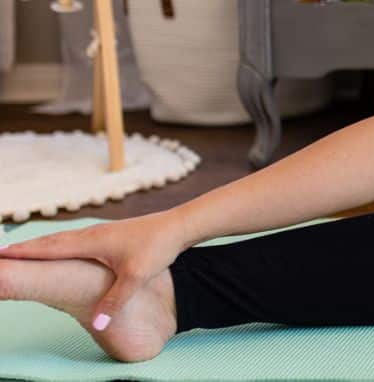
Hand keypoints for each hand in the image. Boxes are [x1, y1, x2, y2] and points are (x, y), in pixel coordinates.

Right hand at [0, 210, 188, 328]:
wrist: (179, 226)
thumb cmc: (158, 247)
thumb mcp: (136, 277)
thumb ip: (116, 301)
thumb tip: (98, 324)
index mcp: (91, 243)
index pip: (50, 249)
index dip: (24, 253)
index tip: (1, 254)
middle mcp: (92, 234)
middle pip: (51, 241)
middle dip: (26, 248)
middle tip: (1, 252)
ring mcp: (101, 232)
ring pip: (64, 239)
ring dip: (42, 244)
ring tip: (24, 250)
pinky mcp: (111, 234)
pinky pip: (76, 239)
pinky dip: (60, 243)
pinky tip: (62, 247)